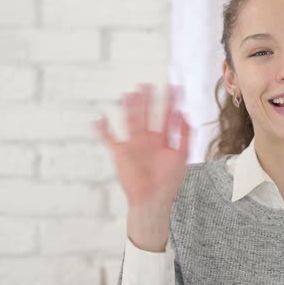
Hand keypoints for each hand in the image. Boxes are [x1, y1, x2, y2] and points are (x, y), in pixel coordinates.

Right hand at [93, 83, 190, 250]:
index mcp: (163, 140)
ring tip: (130, 93)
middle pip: (148, 114)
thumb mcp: (182, 156)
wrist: (153, 200)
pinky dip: (103, 130)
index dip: (171, 101)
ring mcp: (134, 144)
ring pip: (131, 121)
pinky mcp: (121, 153)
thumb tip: (184, 114)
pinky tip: (99, 118)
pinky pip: (110, 139)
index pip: (168, 115)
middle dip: (148, 100)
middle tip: (148, 84)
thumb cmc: (168, 182)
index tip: (175, 87)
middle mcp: (148, 139)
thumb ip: (185, 136)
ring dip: (130, 108)